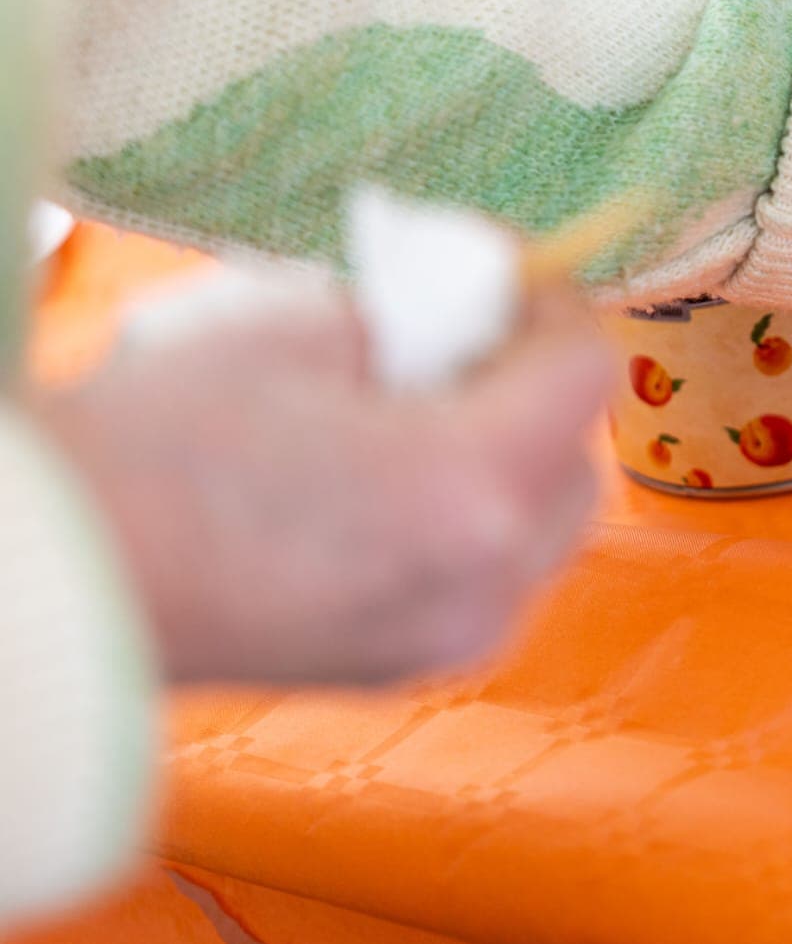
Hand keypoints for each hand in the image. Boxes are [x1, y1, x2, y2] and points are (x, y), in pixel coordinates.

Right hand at [32, 284, 611, 685]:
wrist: (54, 579)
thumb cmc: (154, 447)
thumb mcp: (300, 330)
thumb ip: (418, 316)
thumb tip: (466, 308)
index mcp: (471, 486)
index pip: (584, 373)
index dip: (554, 306)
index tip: (510, 274)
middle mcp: (484, 579)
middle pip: (577, 459)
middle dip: (537, 387)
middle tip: (468, 336)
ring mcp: (448, 637)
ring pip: (540, 529)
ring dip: (512, 458)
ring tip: (425, 408)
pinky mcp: (402, 668)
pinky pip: (485, 579)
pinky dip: (470, 520)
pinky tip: (391, 479)